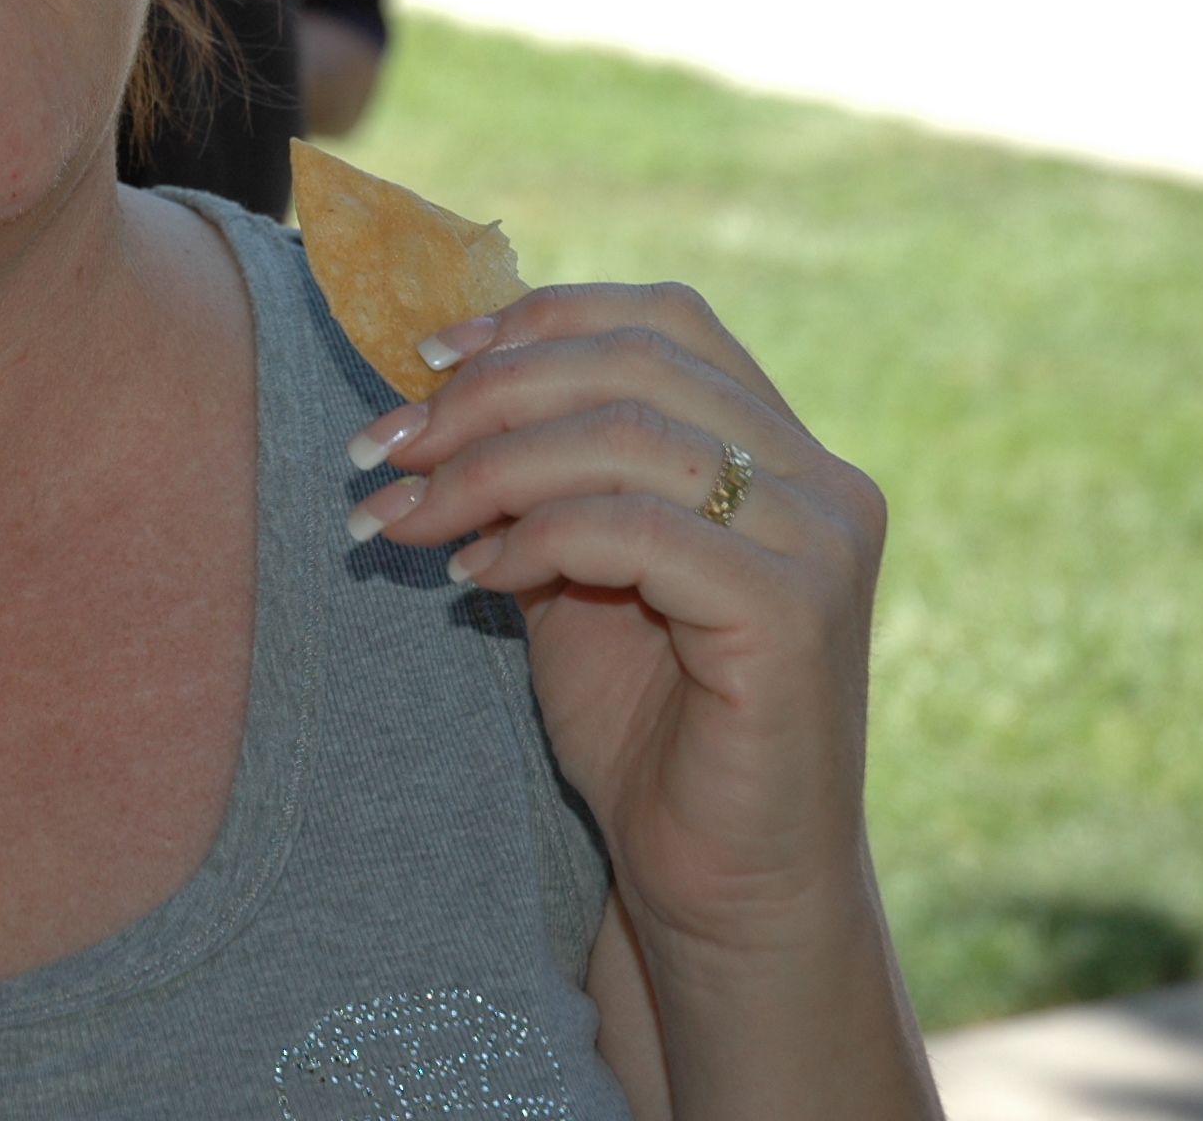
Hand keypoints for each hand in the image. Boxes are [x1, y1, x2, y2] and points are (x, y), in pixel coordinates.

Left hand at [345, 284, 928, 1113]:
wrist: (718, 885)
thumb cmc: (647, 732)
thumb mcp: (575, 573)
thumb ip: (538, 479)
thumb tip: (432, 389)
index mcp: (780, 448)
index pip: (662, 318)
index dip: (537, 318)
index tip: (426, 359)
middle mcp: (820, 480)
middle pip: (631, 365)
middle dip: (484, 398)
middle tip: (382, 448)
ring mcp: (819, 544)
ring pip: (626, 439)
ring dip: (486, 468)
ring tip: (403, 519)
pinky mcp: (792, 615)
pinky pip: (638, 531)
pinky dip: (538, 537)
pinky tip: (476, 581)